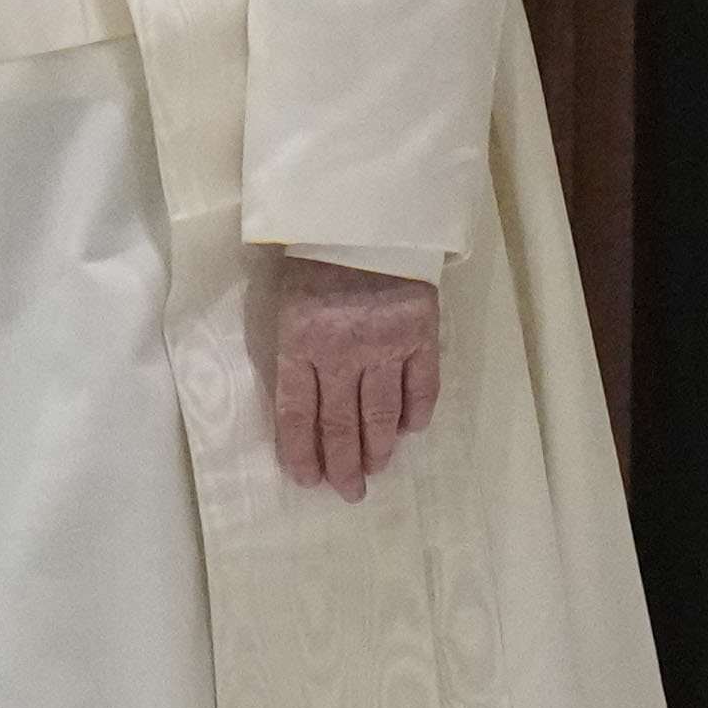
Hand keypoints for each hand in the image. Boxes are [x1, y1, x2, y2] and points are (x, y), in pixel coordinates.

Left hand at [272, 253, 440, 500]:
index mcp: (299, 340)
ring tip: (374, 471)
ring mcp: (385, 345)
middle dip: (342, 465)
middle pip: (340, 423)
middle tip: (347, 493)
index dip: (301, 451)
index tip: (307, 480)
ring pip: (381, 414)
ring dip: (377, 449)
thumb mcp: (285, 300)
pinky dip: (415, 414)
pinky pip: (422, 388)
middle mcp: (341, 351)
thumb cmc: (313, 256)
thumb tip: (305, 405)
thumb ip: (294, 350)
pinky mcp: (421, 335)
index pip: (296, 412)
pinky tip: (409, 431)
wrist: (363, 214)